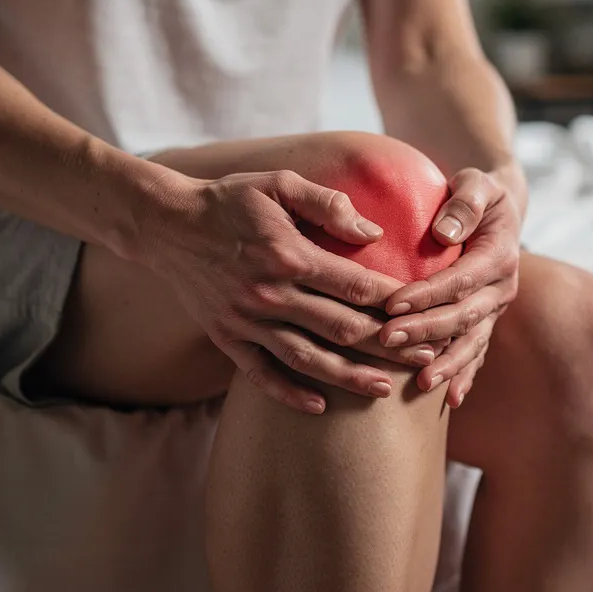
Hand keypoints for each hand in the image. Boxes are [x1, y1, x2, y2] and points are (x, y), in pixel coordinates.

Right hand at [147, 168, 441, 413]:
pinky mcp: (227, 338)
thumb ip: (328, 204)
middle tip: (426, 357)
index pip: (356, 286)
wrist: (165, 225)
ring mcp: (246, 320)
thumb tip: (373, 234)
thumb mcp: (279, 184)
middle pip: (341, 328)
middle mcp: (269, 293)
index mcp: (288, 254)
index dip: (395, 303)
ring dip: (349, 377)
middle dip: (389, 345)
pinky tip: (319, 407)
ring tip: (386, 388)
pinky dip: (290, 393)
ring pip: (307, 359)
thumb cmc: (230, 200)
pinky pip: (261, 374)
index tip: (426, 311)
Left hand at [381, 167, 523, 407]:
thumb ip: (465, 201)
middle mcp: (502, 288)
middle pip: (463, 316)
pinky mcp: (487, 322)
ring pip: (472, 342)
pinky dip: (465, 375)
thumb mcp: (477, 182)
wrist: (500, 211)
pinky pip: (478, 353)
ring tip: (421, 384)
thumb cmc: (478, 193)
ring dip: (447, 364)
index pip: (459, 279)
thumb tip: (444, 232)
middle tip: (386, 341)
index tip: (392, 304)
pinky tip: (449, 400)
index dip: (427, 294)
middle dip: (426, 332)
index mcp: (499, 255)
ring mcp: (496, 309)